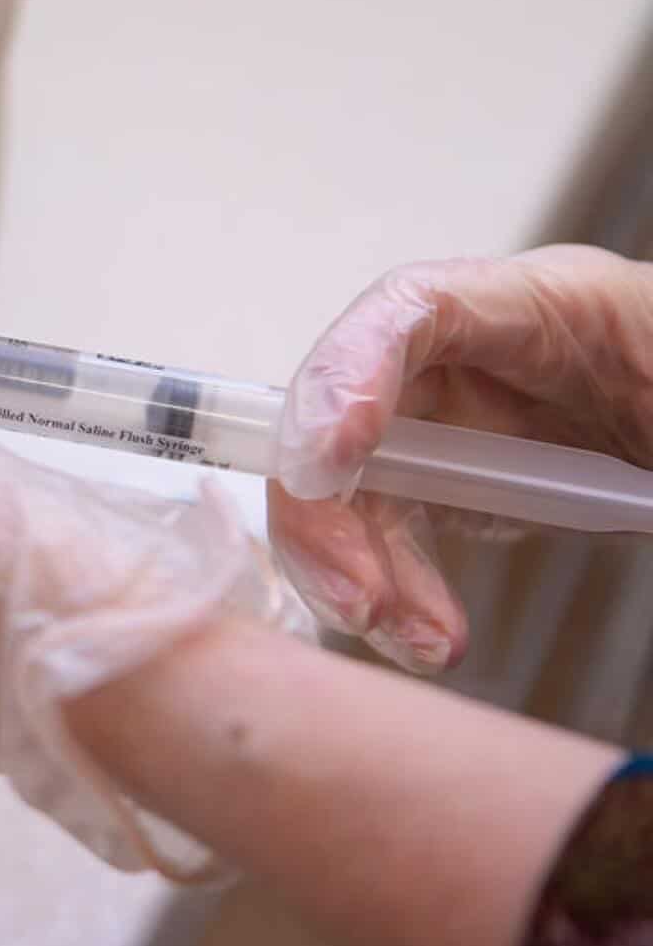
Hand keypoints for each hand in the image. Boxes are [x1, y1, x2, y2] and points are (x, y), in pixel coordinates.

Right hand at [269, 244, 652, 672]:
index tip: (329, 464)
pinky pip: (380, 538)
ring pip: (340, 492)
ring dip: (353, 573)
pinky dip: (390, 595)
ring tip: (417, 640)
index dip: (348, 376)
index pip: (407, 310)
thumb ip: (644, 415)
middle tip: (360, 597)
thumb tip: (594, 481)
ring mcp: (438, 423)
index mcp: (527, 305)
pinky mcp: (437, 486)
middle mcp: (455, 359)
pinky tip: (426, 637)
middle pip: (335, 416)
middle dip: (323, 513)